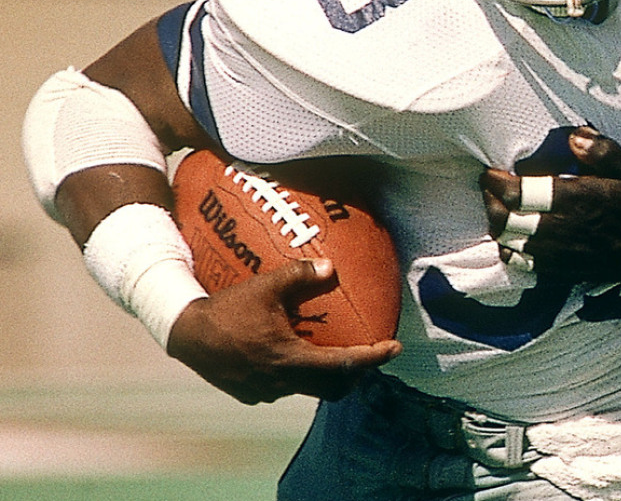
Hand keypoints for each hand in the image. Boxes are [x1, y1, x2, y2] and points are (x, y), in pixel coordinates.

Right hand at [165, 259, 401, 404]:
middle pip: (333, 388)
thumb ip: (300, 274)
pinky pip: (285, 389)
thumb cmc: (227, 308)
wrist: (184, 334)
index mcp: (290, 359)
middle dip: (355, 374)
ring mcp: (265, 392)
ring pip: (308, 390)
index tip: (395, 348)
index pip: (345, 365)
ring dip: (325, 376)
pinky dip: (298, 376)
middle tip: (367, 354)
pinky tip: (295, 355)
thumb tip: (331, 267)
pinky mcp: (251, 395)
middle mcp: (281, 382)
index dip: (374, 358)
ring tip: (333, 353)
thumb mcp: (265, 285)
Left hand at [481, 127, 620, 284]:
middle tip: (489, 186)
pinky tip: (511, 237)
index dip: (497, 182)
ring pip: (509, 243)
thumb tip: (574, 137)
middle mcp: (563, 229)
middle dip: (490, 201)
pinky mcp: (561, 270)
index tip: (490, 171)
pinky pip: (522, 264)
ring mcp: (560, 253)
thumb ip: (605, 152)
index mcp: (579, 200)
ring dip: (496, 224)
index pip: (521, 193)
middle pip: (506, 220)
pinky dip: (508, 250)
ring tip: (498, 207)